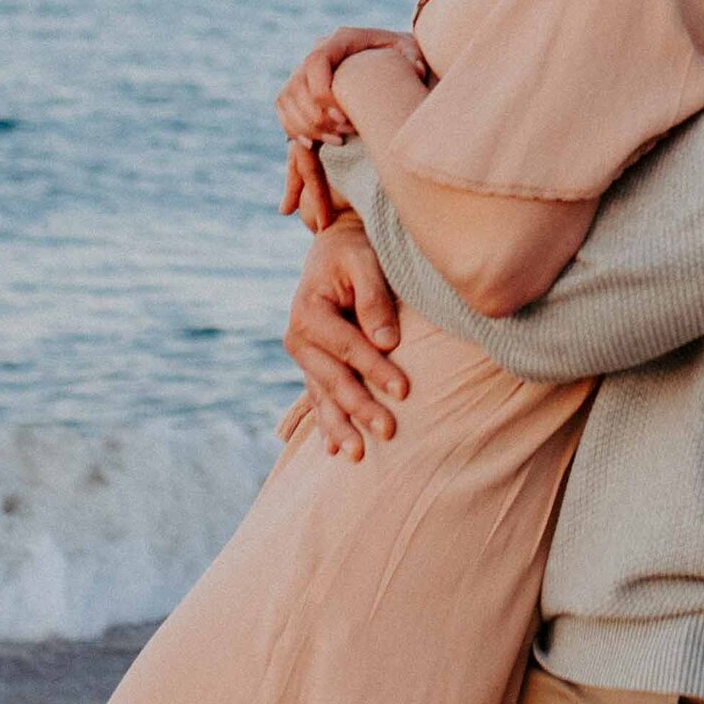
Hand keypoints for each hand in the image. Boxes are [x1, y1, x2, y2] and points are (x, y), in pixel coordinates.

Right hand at [277, 25, 430, 225]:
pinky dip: (294, 128)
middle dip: (318, 116)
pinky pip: (284, 109)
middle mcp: (318, 51)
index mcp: (341, 39)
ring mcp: (306, 69)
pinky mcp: (301, 88)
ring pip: (287, 99)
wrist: (391, 58)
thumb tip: (414, 70)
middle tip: (346, 134)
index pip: (316, 62)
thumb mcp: (411, 52)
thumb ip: (413, 57)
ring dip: (307, 126)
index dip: (323, 93)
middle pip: (298, 85)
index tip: (344, 117)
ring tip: (338, 140)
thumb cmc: (402, 57)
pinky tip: (314, 143)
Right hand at [280, 210, 409, 461]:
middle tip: (388, 430)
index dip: (375, 369)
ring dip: (341, 426)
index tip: (404, 390)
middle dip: (361, 407)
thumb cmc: (354, 252)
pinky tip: (335, 450)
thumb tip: (387, 342)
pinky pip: (318, 399)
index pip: (347, 347)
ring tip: (358, 454)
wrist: (335, 249)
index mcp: (308, 311)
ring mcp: (304, 356)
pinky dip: (327, 424)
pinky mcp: (313, 366)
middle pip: (333, 379)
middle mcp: (298, 338)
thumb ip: (373, 299)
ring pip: (324, 396)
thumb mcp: (365, 261)